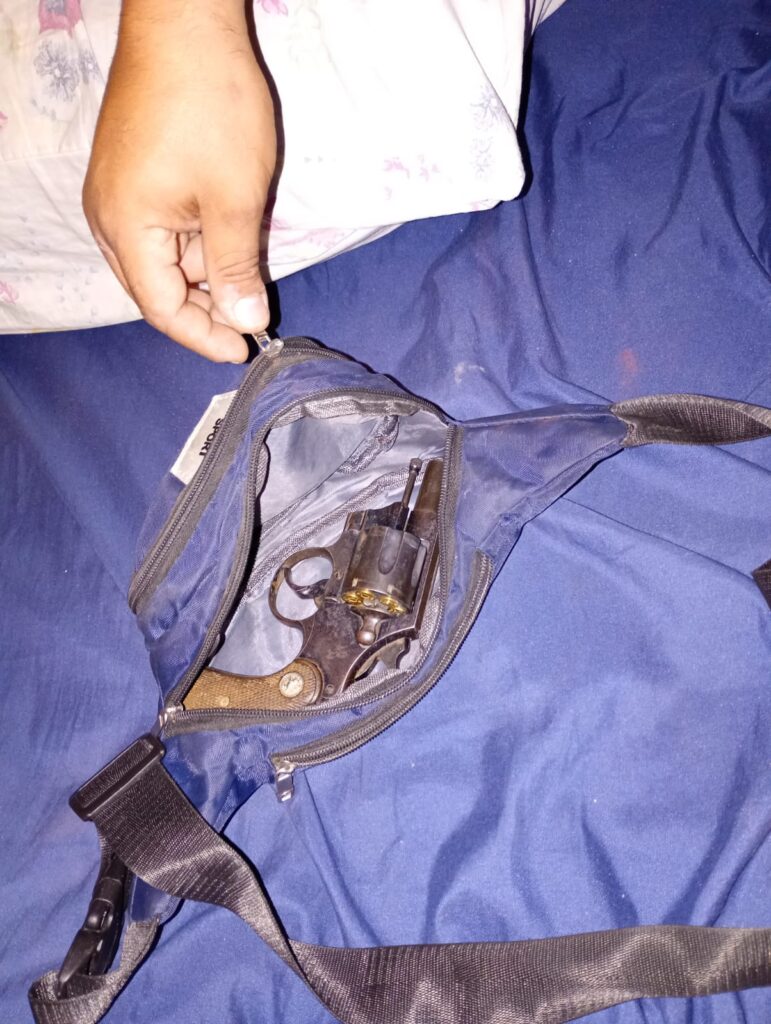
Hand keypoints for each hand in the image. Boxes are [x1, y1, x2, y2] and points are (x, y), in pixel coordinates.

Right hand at [83, 1, 275, 361]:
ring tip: (249, 263)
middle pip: (157, 288)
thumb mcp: (234, 199)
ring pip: (163, 258)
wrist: (186, 22)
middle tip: (253, 315)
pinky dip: (198, 240)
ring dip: (206, 270)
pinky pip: (163, 227)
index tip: (247, 348)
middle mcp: (109, 218)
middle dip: (206, 307)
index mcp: (125, 229)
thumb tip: (246, 324)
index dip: (205, 335)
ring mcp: (117, 193)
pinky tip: (230, 233)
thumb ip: (236, 268)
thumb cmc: (212, 108)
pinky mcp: (133, 173)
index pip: (163, 309)